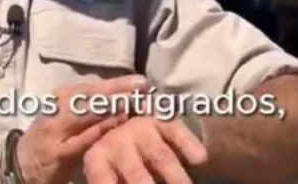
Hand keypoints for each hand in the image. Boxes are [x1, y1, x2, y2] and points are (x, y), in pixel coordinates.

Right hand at [15, 75, 149, 183]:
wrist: (22, 165)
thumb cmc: (52, 138)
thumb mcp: (67, 117)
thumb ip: (90, 108)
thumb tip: (123, 96)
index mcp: (61, 96)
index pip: (92, 86)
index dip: (116, 83)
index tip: (139, 80)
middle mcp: (57, 107)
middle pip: (89, 95)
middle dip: (116, 89)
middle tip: (142, 85)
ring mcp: (55, 129)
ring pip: (84, 113)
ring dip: (110, 106)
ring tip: (132, 102)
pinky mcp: (57, 152)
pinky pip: (81, 139)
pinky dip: (98, 131)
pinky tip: (115, 125)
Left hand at [83, 115, 207, 183]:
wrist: (137, 123)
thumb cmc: (123, 164)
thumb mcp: (114, 172)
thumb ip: (112, 179)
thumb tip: (114, 183)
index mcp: (98, 158)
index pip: (103, 178)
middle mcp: (116, 140)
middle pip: (134, 170)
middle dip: (143, 183)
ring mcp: (140, 128)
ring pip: (159, 155)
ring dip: (175, 177)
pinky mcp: (161, 119)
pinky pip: (176, 130)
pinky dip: (188, 144)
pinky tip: (200, 158)